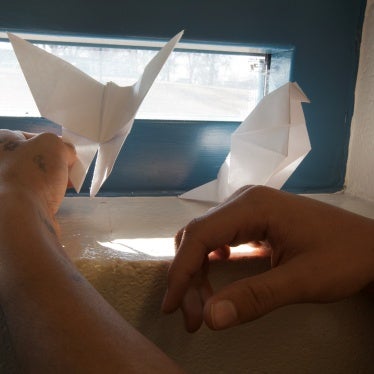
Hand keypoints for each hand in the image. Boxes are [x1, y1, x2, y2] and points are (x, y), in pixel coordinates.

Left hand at [0, 130, 75, 226]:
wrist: (20, 215)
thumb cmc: (33, 173)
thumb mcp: (55, 145)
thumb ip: (63, 145)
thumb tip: (67, 155)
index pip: (27, 137)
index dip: (49, 143)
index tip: (65, 153)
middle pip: (29, 158)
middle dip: (52, 163)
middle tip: (68, 169)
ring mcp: (2, 186)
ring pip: (30, 178)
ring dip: (50, 180)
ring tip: (67, 184)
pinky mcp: (8, 206)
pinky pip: (30, 195)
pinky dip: (43, 195)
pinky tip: (55, 198)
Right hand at [162, 186, 373, 331]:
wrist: (370, 245)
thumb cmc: (343, 257)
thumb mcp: (302, 281)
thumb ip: (256, 297)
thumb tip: (209, 319)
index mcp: (252, 206)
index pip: (200, 235)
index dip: (181, 272)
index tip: (172, 307)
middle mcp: (243, 200)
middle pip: (197, 236)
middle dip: (188, 276)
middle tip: (192, 317)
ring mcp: (247, 207)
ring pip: (204, 238)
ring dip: (196, 271)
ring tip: (202, 305)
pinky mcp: (252, 219)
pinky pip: (218, 238)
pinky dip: (208, 262)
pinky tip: (213, 279)